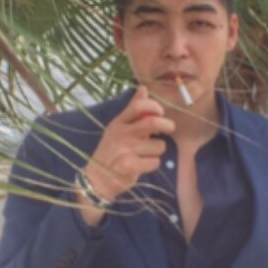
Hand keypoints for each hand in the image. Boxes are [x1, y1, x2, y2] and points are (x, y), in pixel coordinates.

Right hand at [82, 85, 175, 204]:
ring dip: (157, 151)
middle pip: (153, 123)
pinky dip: (153, 164)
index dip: (154, 106)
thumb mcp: (118, 128)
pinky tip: (142, 165)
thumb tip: (144, 89)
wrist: (97, 179)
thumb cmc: (111, 151)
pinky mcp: (130, 166)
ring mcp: (126, 150)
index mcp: (119, 123)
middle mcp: (122, 134)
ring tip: (146, 154)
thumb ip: (132, 110)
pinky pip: (155, 162)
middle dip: (167, 125)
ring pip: (158, 146)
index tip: (160, 112)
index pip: (138, 107)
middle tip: (169, 129)